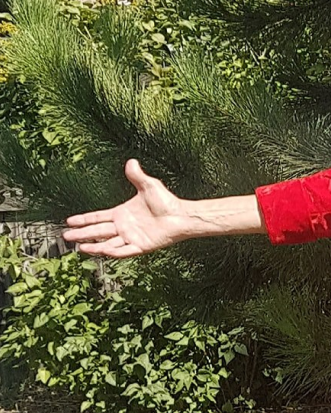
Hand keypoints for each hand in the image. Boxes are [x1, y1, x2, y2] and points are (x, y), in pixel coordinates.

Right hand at [63, 159, 190, 257]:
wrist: (182, 216)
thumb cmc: (167, 202)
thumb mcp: (149, 186)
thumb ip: (137, 176)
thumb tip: (131, 161)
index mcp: (122, 213)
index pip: (98, 217)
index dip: (84, 219)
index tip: (70, 221)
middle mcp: (124, 226)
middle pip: (98, 231)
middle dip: (82, 234)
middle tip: (66, 236)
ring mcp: (131, 237)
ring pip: (107, 243)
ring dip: (94, 245)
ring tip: (80, 247)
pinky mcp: (140, 245)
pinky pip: (124, 250)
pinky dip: (113, 251)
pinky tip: (101, 250)